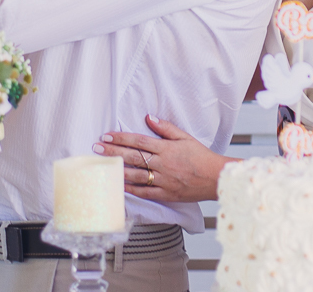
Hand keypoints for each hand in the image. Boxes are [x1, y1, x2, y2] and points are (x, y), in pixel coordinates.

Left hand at [94, 114, 232, 202]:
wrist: (215, 177)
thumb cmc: (201, 157)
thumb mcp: (185, 137)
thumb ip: (166, 128)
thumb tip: (149, 117)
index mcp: (167, 148)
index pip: (139, 141)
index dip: (121, 138)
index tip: (107, 135)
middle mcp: (163, 164)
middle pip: (133, 157)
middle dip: (113, 151)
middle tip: (97, 148)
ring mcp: (163, 180)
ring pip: (136, 175)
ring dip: (117, 169)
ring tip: (102, 165)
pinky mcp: (166, 194)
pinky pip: (144, 192)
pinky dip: (131, 189)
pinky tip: (118, 185)